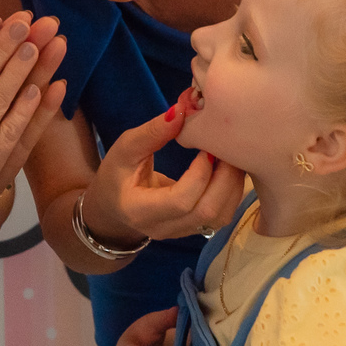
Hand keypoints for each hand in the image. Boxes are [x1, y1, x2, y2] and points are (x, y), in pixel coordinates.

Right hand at [82, 109, 245, 244]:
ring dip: (233, 186)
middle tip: (229, 148)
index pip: (180, 201)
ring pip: (219, 217)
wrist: (112, 207)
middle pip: (207, 213)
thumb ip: (152, 132)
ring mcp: (181, 233)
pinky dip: (231, 192)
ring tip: (231, 157)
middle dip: (225, 179)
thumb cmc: (116, 175)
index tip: (206, 148)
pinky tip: (228, 170)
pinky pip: (220, 216)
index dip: (200, 174)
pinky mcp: (194, 229)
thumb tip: (181, 111)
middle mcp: (163, 229)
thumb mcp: (125, 149)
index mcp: (140, 211)